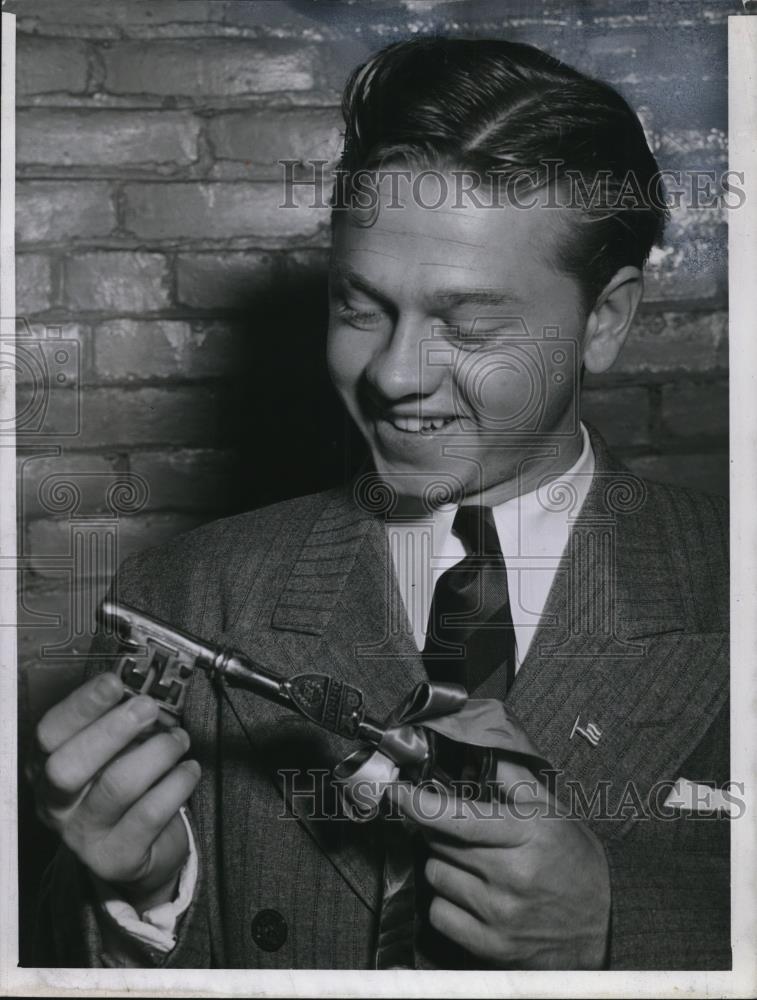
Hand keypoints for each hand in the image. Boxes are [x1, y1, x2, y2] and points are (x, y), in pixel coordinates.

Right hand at [29, 672, 200, 913]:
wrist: (140, 853)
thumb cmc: (125, 786)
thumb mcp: (112, 752)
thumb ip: (118, 723)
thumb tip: (140, 690)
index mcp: (47, 768)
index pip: (48, 734)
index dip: (81, 705)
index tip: (114, 681)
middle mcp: (56, 804)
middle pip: (67, 766)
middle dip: (112, 730)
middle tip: (148, 708)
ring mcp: (84, 835)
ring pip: (117, 786)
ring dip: (157, 752)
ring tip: (178, 740)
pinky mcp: (117, 858)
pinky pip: (150, 812)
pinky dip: (177, 783)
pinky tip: (189, 770)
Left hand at [391, 760, 610, 968]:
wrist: (605, 923)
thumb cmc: (574, 860)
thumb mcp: (551, 810)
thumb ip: (512, 778)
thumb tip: (474, 749)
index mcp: (527, 834)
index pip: (457, 818)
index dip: (418, 803)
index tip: (394, 791)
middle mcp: (513, 875)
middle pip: (440, 845)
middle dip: (440, 834)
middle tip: (461, 835)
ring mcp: (501, 915)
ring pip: (436, 877)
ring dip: (444, 867)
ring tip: (474, 868)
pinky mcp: (493, 948)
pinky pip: (440, 915)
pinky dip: (447, 903)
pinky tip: (471, 898)